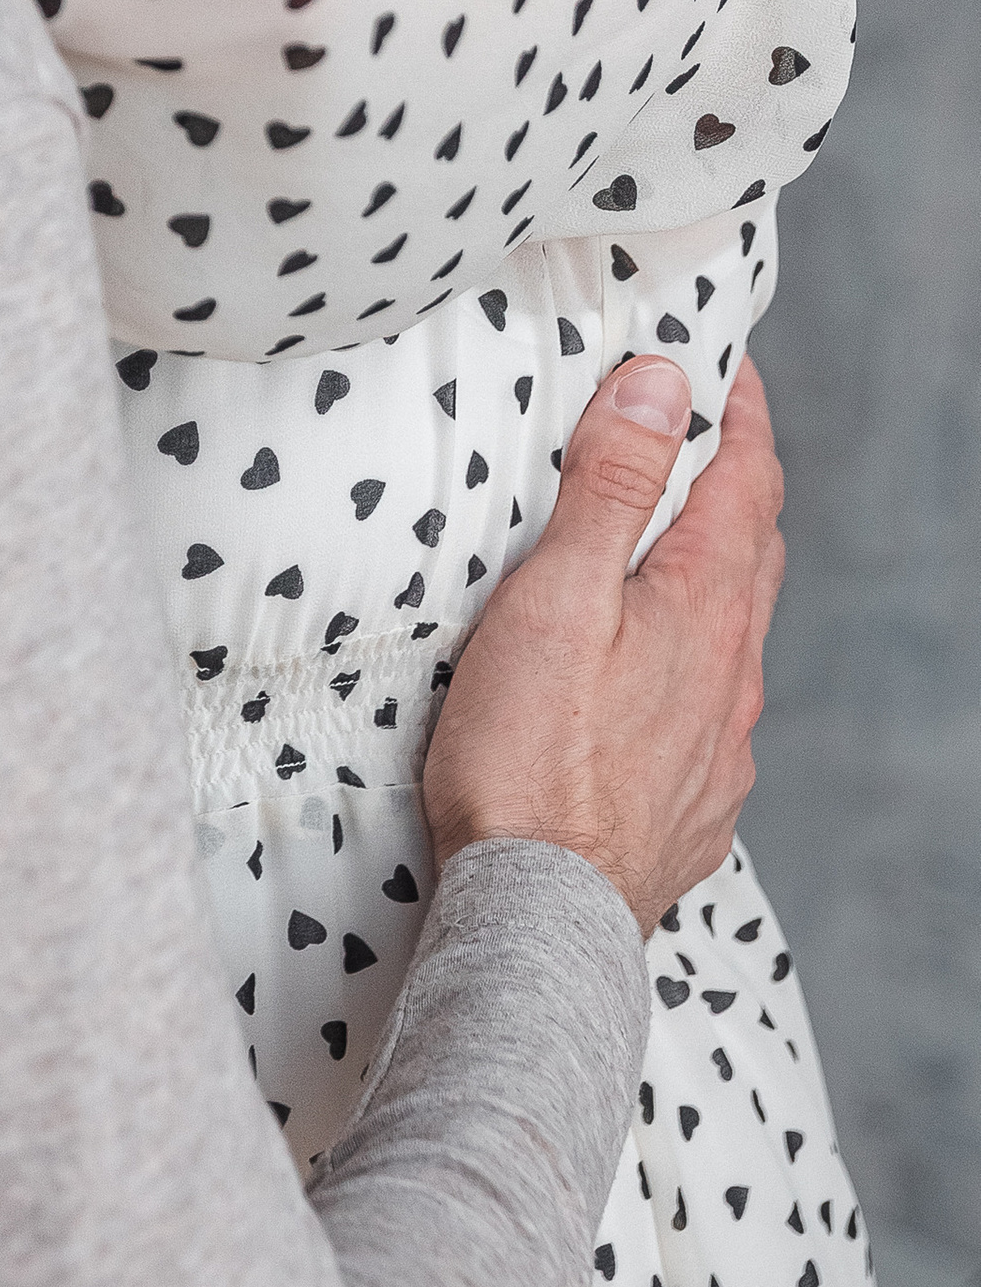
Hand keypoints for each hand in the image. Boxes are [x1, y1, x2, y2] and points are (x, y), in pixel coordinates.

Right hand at [423, 351, 784, 933]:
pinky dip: (688, 662)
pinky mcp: (695, 805)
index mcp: (705, 607)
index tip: (724, 366)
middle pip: (755, 552)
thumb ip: (612, 488)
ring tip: (661, 551)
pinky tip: (646, 678)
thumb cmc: (531, 755)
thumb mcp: (557, 594)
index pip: (748, 480)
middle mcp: (734, 674)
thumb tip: (664, 387)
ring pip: (735, 636)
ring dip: (709, 577)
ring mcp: (721, 746)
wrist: (542, 920)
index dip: (741, 413)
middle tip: (697, 437)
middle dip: (734, 485)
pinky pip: (709, 710)